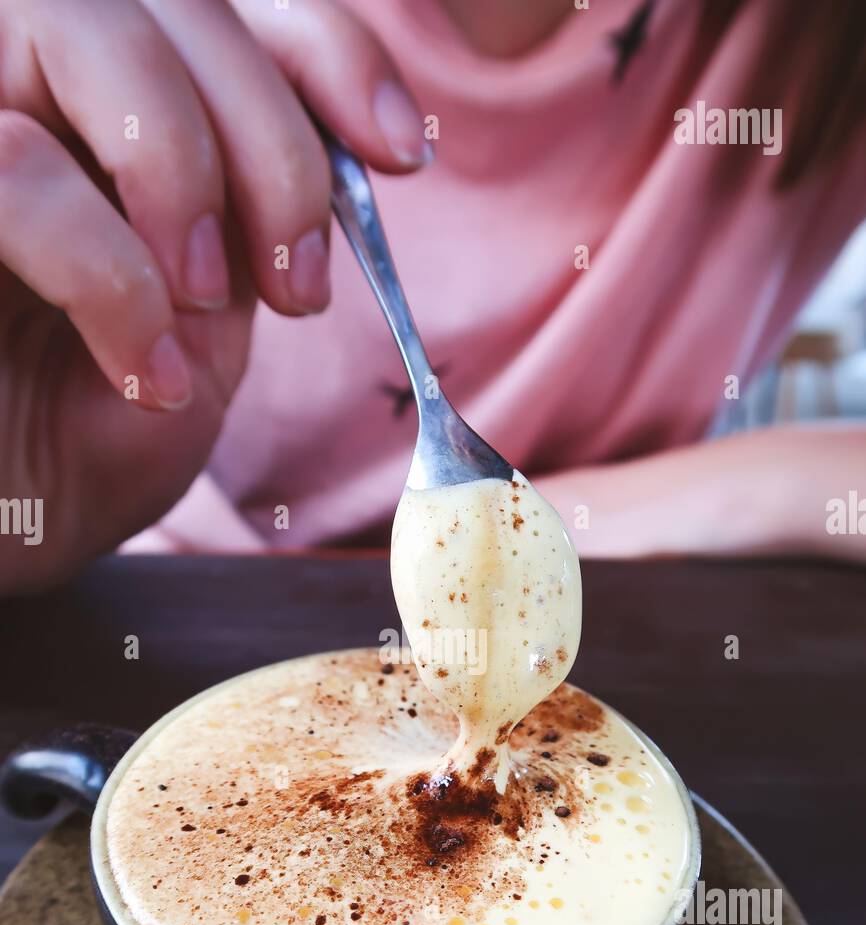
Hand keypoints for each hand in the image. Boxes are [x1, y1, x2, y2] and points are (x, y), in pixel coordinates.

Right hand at [0, 0, 428, 591]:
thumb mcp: (202, 327)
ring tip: (204, 304)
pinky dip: (110, 271)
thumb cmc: (81, 446)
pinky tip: (142, 371)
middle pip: (168, 0)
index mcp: (102, 105)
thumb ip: (249, 222)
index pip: (220, 5)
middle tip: (298, 287)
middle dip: (271, 141)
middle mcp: (25, 83)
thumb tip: (344, 149)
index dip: (323, 50)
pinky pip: (18, 168)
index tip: (397, 154)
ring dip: (185, 172)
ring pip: (78, 25)